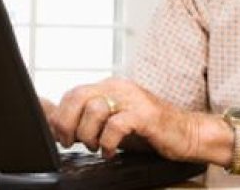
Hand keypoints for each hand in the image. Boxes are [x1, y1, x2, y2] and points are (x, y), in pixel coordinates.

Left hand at [47, 77, 203, 160]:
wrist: (187, 133)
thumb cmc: (149, 130)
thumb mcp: (112, 122)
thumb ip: (87, 119)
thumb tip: (53, 118)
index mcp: (108, 87)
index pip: (71, 94)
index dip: (59, 117)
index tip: (62, 137)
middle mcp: (118, 88)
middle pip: (77, 97)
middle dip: (67, 124)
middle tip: (72, 143)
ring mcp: (132, 99)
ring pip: (94, 110)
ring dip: (89, 135)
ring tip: (97, 146)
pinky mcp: (145, 115)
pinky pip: (115, 125)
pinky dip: (108, 142)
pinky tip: (111, 152)